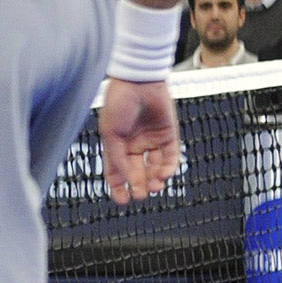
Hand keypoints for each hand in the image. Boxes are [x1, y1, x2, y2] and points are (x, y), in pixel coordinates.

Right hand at [99, 78, 181, 204]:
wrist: (139, 82)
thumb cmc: (118, 103)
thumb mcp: (111, 134)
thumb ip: (118, 157)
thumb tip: (126, 179)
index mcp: (116, 144)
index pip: (117, 171)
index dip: (118, 186)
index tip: (122, 200)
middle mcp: (134, 144)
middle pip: (137, 172)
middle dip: (139, 185)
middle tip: (141, 196)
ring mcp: (152, 140)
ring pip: (155, 167)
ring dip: (154, 179)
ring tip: (155, 187)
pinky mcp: (169, 135)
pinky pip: (170, 156)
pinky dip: (168, 168)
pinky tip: (163, 174)